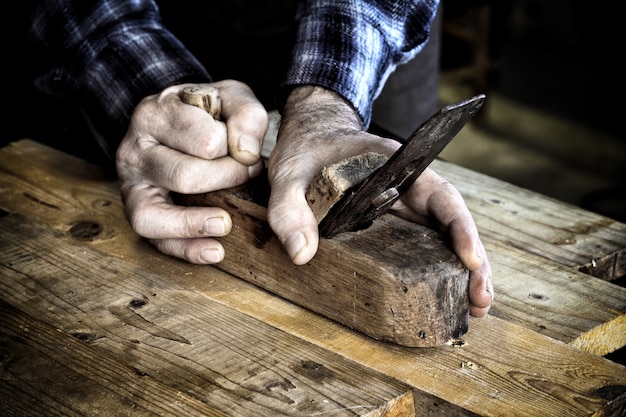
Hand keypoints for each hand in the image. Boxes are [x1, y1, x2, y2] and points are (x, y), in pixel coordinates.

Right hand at [116, 80, 267, 263]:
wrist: (177, 120)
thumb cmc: (206, 113)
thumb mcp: (230, 97)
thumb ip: (245, 114)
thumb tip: (246, 153)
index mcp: (155, 113)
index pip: (204, 140)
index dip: (234, 150)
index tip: (248, 152)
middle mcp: (134, 149)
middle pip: (185, 177)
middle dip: (226, 180)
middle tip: (248, 175)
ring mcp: (130, 184)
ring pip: (156, 214)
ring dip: (196, 223)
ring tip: (226, 224)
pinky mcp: (137, 212)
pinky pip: (155, 240)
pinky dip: (186, 249)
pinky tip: (215, 251)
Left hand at [267, 86, 492, 316]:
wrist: (309, 135)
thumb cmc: (304, 147)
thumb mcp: (289, 174)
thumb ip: (289, 209)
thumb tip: (302, 255)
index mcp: (394, 164)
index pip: (439, 195)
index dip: (460, 228)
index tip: (471, 260)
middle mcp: (408, 184)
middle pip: (452, 222)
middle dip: (472, 260)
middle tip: (480, 301)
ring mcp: (403, 202)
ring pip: (443, 235)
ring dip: (462, 270)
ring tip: (475, 307)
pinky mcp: (393, 219)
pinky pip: (423, 242)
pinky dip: (439, 267)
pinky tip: (447, 293)